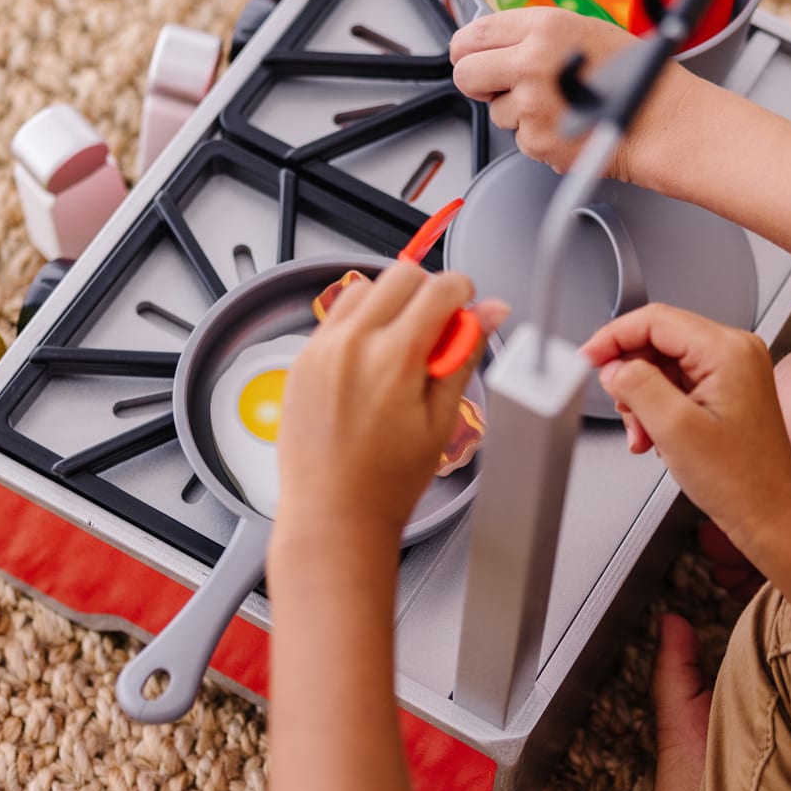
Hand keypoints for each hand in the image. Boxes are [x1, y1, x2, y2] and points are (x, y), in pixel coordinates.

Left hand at [274, 262, 506, 553]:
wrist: (332, 516)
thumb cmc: (386, 483)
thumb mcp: (441, 420)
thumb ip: (463, 355)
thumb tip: (489, 314)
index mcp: (394, 357)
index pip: (439, 287)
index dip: (464, 292)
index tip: (467, 306)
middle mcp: (351, 344)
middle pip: (401, 274)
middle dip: (427, 292)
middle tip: (436, 333)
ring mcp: (320, 350)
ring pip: (363, 288)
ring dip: (389, 304)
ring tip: (401, 350)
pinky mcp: (300, 361)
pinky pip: (335, 318)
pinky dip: (358, 325)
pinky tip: (370, 366)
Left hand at [450, 9, 691, 178]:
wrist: (660, 120)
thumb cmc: (634, 74)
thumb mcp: (583, 29)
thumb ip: (534, 34)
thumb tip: (492, 43)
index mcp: (544, 26)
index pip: (474, 34)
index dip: (468, 49)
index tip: (472, 56)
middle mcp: (533, 62)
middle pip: (465, 73)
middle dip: (476, 82)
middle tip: (495, 86)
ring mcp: (532, 104)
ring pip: (495, 111)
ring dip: (517, 112)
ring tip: (559, 104)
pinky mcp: (537, 141)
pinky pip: (519, 138)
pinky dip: (538, 135)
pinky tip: (567, 123)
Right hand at [582, 303, 790, 555]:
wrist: (770, 514)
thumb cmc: (740, 479)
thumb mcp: (674, 429)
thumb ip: (637, 386)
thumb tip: (613, 366)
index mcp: (728, 350)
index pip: (655, 320)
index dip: (614, 337)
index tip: (588, 358)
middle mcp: (735, 351)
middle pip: (657, 340)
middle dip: (630, 376)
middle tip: (624, 410)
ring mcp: (733, 369)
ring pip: (662, 364)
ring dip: (642, 398)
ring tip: (644, 433)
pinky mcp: (727, 387)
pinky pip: (676, 382)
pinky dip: (657, 407)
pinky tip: (656, 435)